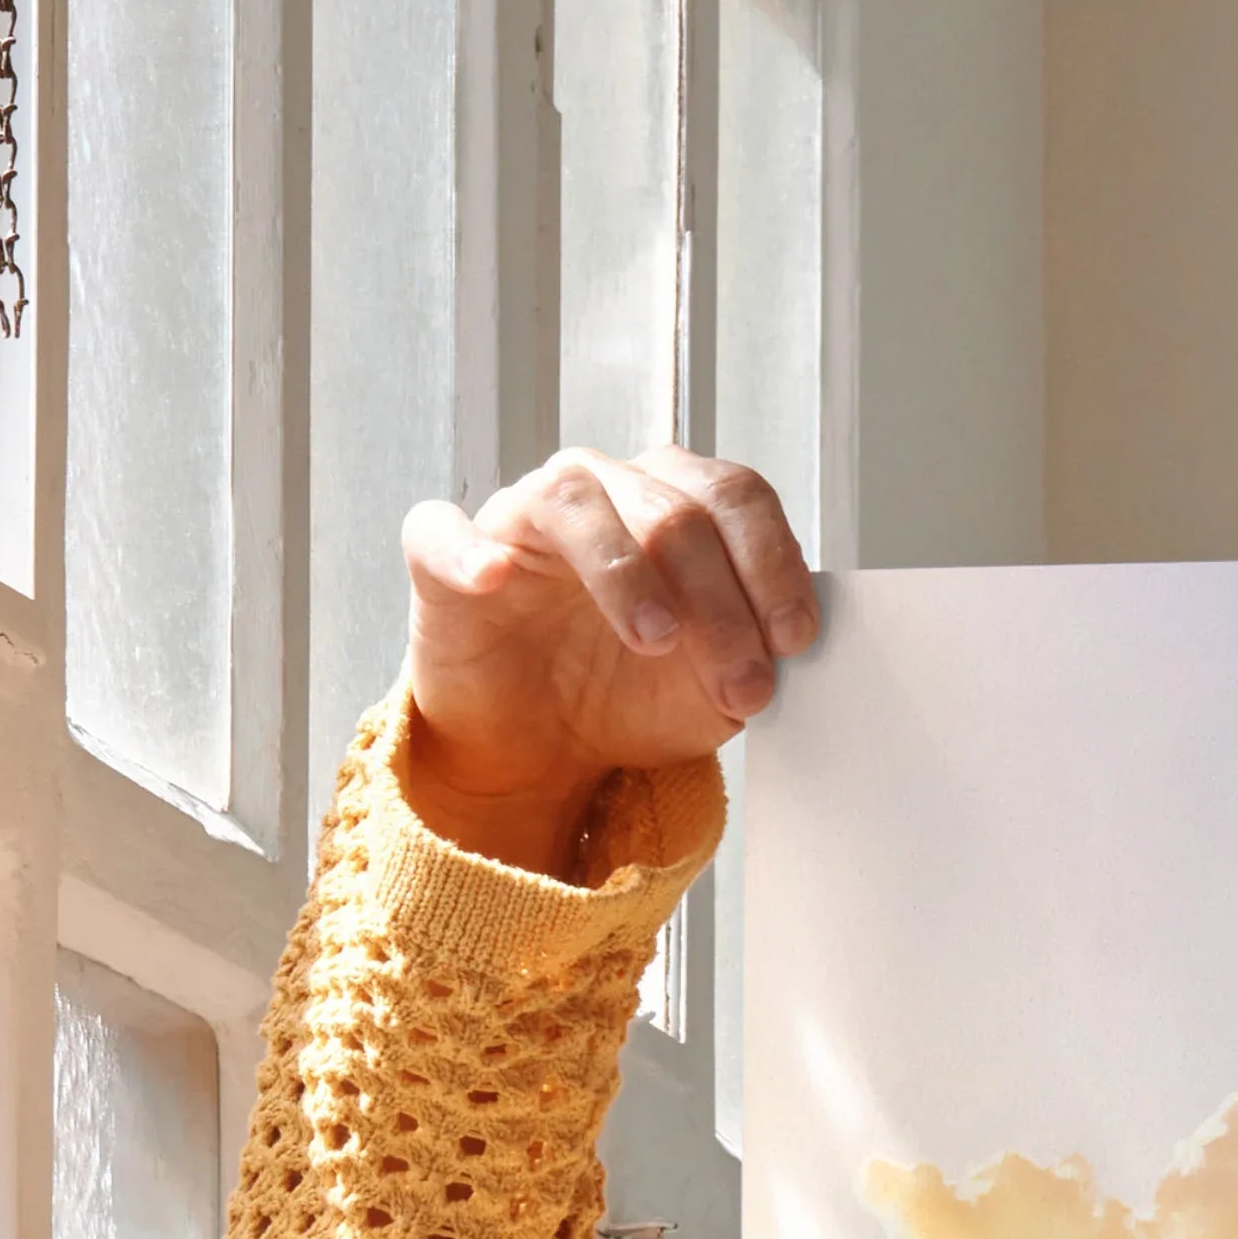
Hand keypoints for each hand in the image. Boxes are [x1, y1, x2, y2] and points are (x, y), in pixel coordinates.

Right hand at [397, 448, 817, 876]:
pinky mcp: (444, 557)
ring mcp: (522, 516)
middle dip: (720, 604)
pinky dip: (468, 551)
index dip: (772, 563)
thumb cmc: (630, 695)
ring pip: (576, 502)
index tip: (794, 639)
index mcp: (676, 505)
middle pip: (673, 510)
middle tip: (742, 684)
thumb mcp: (713, 690)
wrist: (542, 747)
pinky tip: (495, 579)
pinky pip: (442, 531)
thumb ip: (754, 656)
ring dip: (626, 573)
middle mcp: (604, 491)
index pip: (735, 498)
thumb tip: (790, 649)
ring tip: (657, 640)